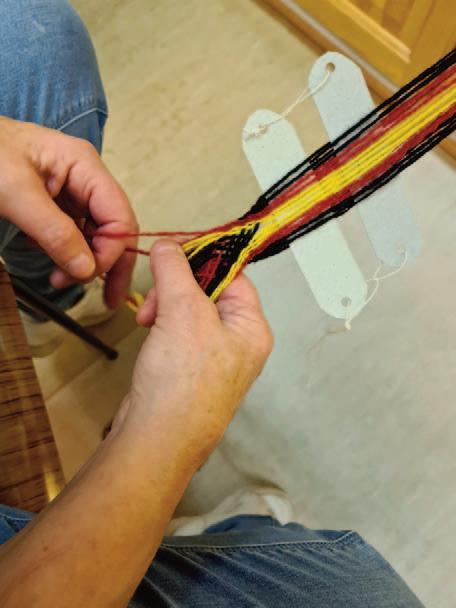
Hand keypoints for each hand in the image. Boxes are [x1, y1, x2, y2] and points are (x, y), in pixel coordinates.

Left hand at [0, 116, 136, 306]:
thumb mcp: (15, 194)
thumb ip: (54, 232)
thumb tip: (86, 269)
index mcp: (85, 166)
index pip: (119, 216)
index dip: (112, 250)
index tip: (88, 274)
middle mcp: (86, 180)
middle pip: (115, 229)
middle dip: (109, 264)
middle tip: (108, 299)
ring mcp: (72, 193)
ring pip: (95, 237)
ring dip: (85, 264)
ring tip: (59, 279)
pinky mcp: (57, 206)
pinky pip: (73, 236)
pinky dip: (66, 255)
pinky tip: (51, 262)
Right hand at [119, 240, 272, 461]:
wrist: (157, 438)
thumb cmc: (183, 385)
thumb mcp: (183, 312)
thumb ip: (175, 271)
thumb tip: (168, 246)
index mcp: (251, 328)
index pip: (234, 275)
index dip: (204, 259)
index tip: (174, 250)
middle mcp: (237, 342)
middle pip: (208, 291)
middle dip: (176, 288)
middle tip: (155, 296)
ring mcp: (213, 358)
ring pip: (188, 311)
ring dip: (164, 306)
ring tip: (147, 319)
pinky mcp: (188, 369)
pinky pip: (176, 333)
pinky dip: (161, 326)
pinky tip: (149, 333)